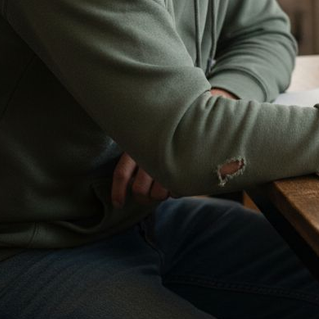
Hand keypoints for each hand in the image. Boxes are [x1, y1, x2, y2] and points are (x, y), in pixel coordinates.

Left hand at [110, 88, 237, 206]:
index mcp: (137, 146)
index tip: (118, 204)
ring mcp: (169, 163)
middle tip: (149, 196)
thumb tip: (129, 184)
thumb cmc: (170, 130)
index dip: (118, 192)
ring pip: (158, 194)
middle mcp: (151, 155)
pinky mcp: (186, 170)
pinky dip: (177, 190)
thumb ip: (139, 155)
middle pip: (139, 190)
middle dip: (144, 198)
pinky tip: (180, 178)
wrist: (200, 114)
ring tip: (167, 182)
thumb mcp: (151, 136)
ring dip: (161, 194)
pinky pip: (176, 192)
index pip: (122, 173)